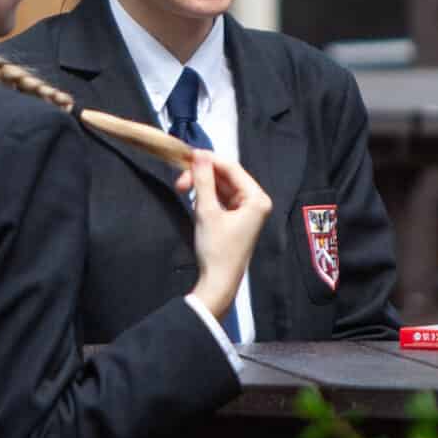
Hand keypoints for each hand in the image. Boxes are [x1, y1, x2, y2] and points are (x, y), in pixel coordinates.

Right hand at [181, 148, 271, 327]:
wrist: (218, 282)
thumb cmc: (217, 250)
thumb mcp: (206, 211)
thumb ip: (203, 180)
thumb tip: (199, 155)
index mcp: (257, 199)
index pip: (232, 168)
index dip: (209, 159)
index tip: (188, 155)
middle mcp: (255, 202)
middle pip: (226, 177)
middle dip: (202, 175)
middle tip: (180, 180)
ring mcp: (247, 211)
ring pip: (221, 187)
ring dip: (202, 185)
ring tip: (182, 188)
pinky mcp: (236, 219)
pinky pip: (221, 198)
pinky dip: (206, 196)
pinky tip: (192, 197)